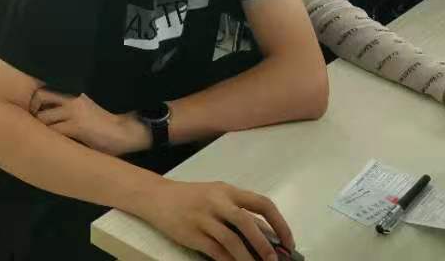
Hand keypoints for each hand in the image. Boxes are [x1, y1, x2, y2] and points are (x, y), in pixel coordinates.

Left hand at [28, 89, 147, 155]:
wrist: (125, 132)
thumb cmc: (104, 125)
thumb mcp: (84, 110)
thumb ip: (68, 110)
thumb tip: (47, 117)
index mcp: (73, 94)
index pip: (45, 90)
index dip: (35, 101)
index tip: (32, 112)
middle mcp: (71, 99)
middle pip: (40, 97)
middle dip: (33, 112)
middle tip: (31, 125)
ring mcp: (74, 112)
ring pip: (44, 117)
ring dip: (39, 128)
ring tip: (39, 138)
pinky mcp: (77, 127)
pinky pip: (54, 132)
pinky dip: (49, 140)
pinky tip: (50, 146)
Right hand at [137, 180, 293, 260]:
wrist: (156, 197)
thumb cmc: (191, 197)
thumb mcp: (216, 196)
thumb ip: (237, 211)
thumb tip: (267, 236)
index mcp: (227, 190)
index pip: (261, 203)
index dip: (279, 224)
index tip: (288, 242)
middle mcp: (216, 201)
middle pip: (247, 223)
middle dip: (264, 245)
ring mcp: (203, 217)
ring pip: (232, 241)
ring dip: (248, 258)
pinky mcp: (192, 233)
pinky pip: (216, 251)